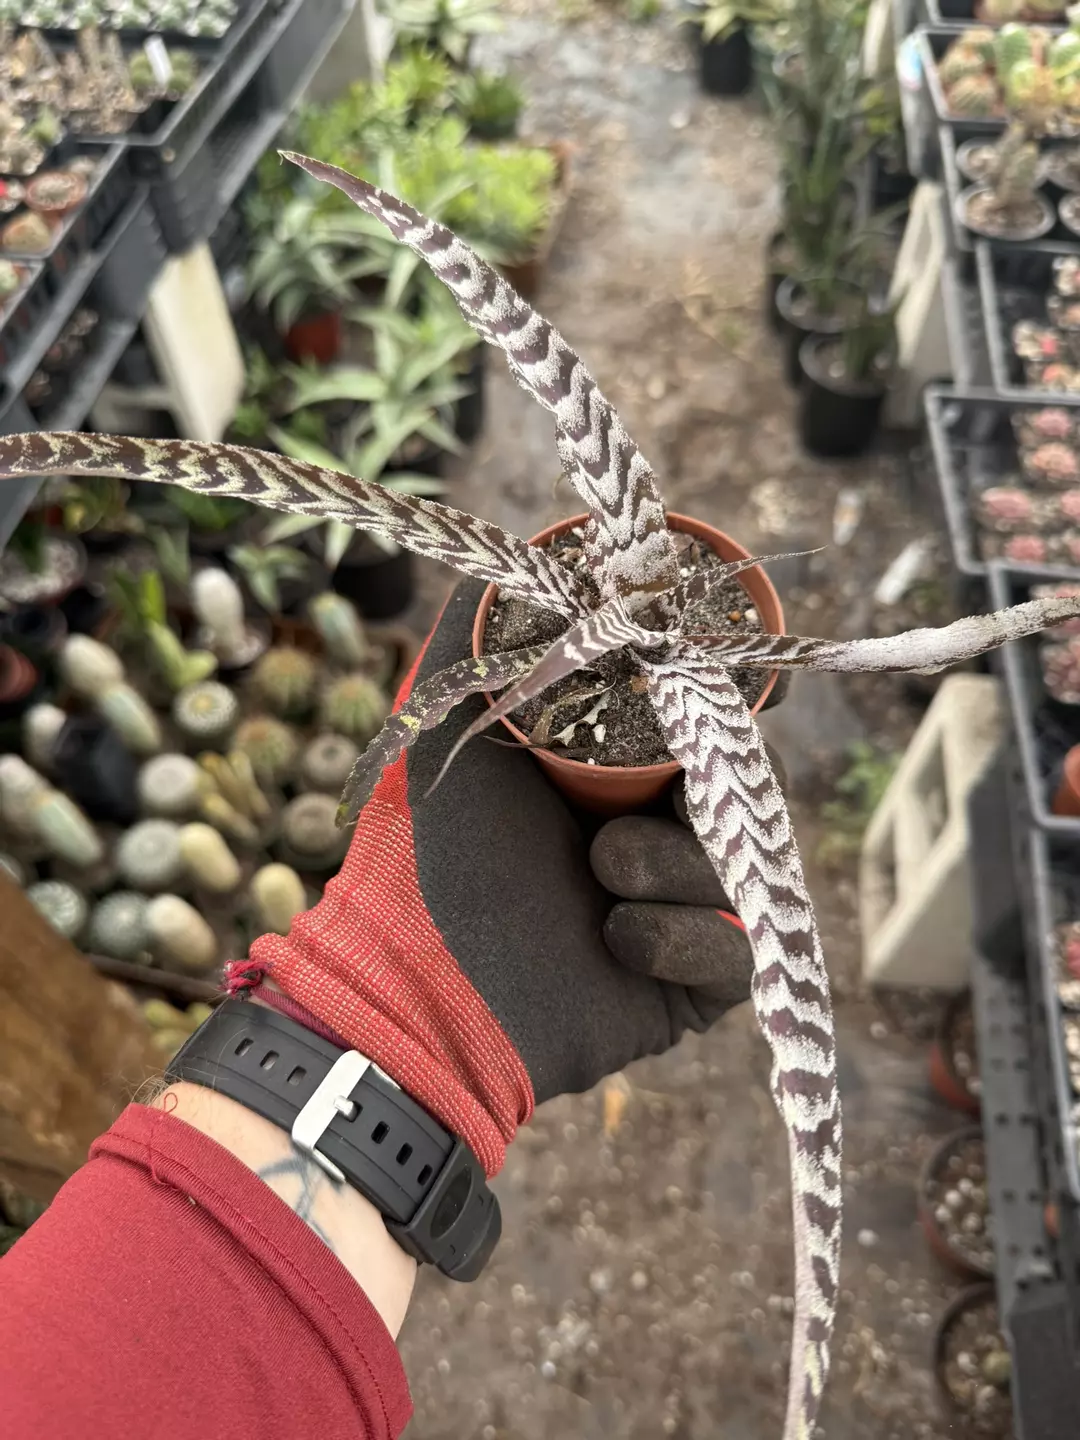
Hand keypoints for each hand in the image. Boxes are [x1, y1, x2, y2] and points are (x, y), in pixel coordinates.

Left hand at [249, 580, 757, 1175]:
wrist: (416, 981)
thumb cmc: (430, 848)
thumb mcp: (446, 723)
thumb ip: (476, 634)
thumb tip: (512, 558)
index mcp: (608, 778)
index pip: (696, 730)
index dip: (716, 707)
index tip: (729, 688)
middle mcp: (648, 837)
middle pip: (730, 792)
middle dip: (694, 786)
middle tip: (659, 787)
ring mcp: (672, 912)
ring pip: (733, 866)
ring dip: (667, 862)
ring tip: (598, 873)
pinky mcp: (689, 988)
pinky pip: (733, 948)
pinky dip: (675, 935)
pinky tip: (612, 938)